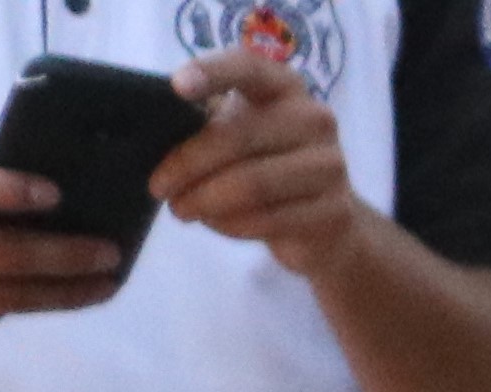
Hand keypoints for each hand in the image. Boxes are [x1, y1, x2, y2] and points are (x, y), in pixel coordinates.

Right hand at [0, 135, 122, 331]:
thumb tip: (46, 169)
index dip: (11, 193)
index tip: (58, 195)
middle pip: (1, 257)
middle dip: (64, 257)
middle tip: (110, 253)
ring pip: (5, 298)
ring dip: (64, 294)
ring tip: (105, 283)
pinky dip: (26, 302)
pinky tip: (61, 293)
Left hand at [160, 39, 366, 279]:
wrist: (328, 224)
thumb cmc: (268, 165)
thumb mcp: (240, 133)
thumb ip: (208, 124)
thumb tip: (156, 134)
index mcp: (285, 88)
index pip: (249, 68)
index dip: (212, 73)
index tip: (177, 87)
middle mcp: (314, 119)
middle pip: (238, 137)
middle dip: (188, 164)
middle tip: (158, 187)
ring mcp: (330, 166)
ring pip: (252, 184)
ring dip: (205, 200)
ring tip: (180, 210)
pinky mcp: (334, 211)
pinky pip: (269, 219)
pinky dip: (231, 225)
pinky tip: (214, 223)